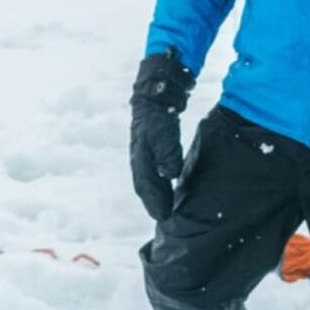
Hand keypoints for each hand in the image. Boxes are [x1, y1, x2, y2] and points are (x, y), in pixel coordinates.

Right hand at [129, 48, 194, 220]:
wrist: (153, 91)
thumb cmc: (158, 111)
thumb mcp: (164, 130)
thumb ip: (167, 153)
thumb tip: (170, 175)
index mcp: (140, 155)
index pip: (145, 185)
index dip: (154, 202)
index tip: (163, 217)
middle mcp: (139, 156)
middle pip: (145, 186)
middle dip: (153, 202)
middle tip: (165, 218)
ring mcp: (143, 151)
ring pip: (149, 179)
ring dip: (156, 194)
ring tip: (165, 208)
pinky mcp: (151, 146)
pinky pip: (153, 171)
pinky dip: (159, 183)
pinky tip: (168, 186)